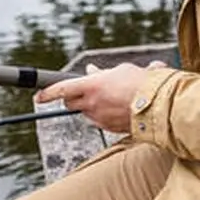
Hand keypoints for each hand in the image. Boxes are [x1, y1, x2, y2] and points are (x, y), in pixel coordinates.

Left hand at [35, 61, 167, 133]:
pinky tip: (118, 110)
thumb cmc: (143, 84)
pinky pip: (101, 122)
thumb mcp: (122, 71)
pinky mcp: (110, 128)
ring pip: (87, 113)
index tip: (38, 97)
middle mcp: (92, 103)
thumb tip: (93, 71)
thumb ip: (104, 73)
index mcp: (91, 86)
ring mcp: (100, 118)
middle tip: (83, 94)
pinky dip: (105, 115)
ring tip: (110, 99)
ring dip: (92, 106)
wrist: (160, 105)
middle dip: (73, 99)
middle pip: (70, 104)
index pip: (61, 89)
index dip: (47, 93)